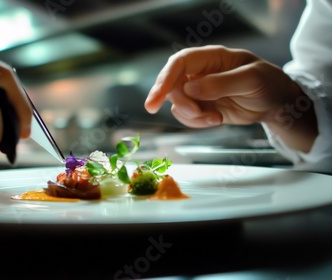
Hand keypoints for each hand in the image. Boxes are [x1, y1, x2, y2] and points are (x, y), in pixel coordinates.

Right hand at [144, 45, 316, 151]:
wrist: (276, 104)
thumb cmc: (268, 83)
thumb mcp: (251, 80)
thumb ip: (221, 83)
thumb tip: (190, 87)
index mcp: (210, 57)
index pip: (179, 63)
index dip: (164, 79)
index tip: (155, 101)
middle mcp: (199, 71)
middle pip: (172, 85)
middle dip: (182, 103)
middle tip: (197, 114)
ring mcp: (198, 90)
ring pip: (176, 103)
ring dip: (192, 116)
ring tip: (216, 119)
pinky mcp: (200, 106)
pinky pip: (186, 116)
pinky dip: (197, 123)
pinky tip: (217, 119)